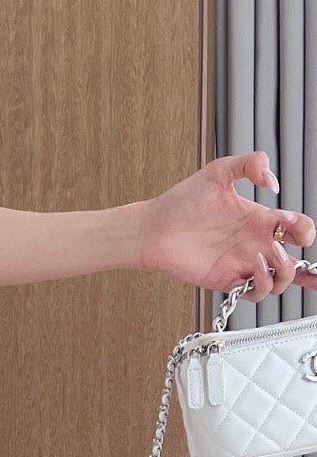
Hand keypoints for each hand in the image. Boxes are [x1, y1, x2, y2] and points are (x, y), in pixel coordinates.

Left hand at [136, 151, 316, 302]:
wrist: (154, 227)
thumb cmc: (182, 200)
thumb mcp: (219, 171)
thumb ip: (250, 163)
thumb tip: (273, 182)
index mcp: (258, 219)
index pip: (297, 228)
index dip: (303, 229)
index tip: (289, 223)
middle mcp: (254, 243)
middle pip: (294, 260)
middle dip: (302, 259)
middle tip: (279, 246)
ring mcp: (242, 263)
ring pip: (280, 280)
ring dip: (284, 272)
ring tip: (267, 256)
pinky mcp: (227, 280)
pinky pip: (256, 293)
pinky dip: (264, 285)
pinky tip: (254, 268)